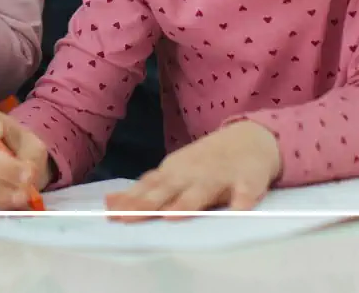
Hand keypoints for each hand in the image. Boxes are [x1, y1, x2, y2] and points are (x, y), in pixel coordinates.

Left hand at [104, 120, 281, 219]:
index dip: (130, 202)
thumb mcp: (172, 172)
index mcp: (173, 173)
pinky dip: (242, 201)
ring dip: (187, 203)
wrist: (249, 139)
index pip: (147, 189)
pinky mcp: (248, 180)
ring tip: (174, 216)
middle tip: (128, 219)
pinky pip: (246, 192)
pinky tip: (238, 211)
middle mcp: (192, 174)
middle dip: (147, 205)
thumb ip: (146, 190)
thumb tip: (109, 203)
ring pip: (202, 192)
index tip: (111, 216)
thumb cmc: (204, 163)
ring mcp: (220, 176)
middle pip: (167, 191)